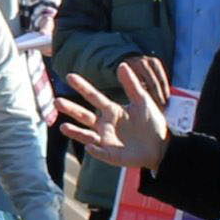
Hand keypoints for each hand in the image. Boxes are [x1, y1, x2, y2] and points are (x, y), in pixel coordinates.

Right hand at [54, 62, 169, 168]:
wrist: (163, 145)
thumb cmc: (152, 122)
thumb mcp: (143, 100)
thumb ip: (132, 84)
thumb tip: (121, 65)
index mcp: (112, 110)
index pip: (93, 97)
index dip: (82, 87)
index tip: (70, 76)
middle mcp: (105, 125)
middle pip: (84, 116)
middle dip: (71, 109)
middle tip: (56, 101)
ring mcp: (107, 141)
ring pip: (86, 136)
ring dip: (75, 132)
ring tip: (62, 127)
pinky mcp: (112, 155)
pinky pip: (101, 152)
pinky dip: (95, 150)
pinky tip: (90, 146)